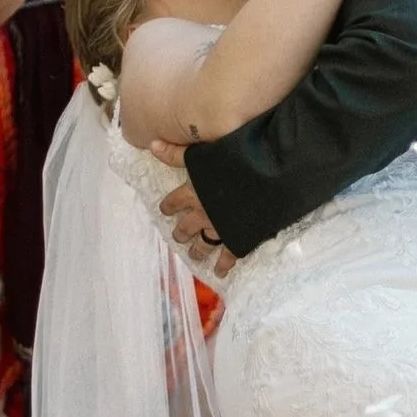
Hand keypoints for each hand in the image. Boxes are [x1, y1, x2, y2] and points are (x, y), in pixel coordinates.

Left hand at [152, 144, 236, 275]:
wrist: (264, 180)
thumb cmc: (234, 162)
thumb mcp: (202, 154)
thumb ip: (176, 153)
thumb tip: (152, 145)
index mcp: (193, 192)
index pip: (173, 202)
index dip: (168, 206)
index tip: (165, 210)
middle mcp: (202, 213)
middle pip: (186, 227)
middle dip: (181, 232)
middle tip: (178, 236)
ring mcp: (219, 228)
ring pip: (202, 244)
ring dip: (197, 250)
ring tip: (194, 255)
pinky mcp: (237, 239)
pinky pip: (227, 256)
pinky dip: (223, 265)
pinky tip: (220, 272)